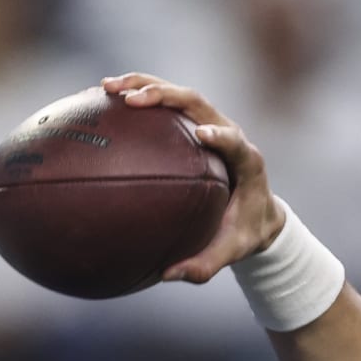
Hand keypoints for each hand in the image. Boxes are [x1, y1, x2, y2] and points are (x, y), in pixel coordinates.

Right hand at [101, 72, 284, 282]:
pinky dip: (137, 95)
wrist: (259, 212)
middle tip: (132, 99)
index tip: (202, 134)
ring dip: (145, 85)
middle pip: (199, 103)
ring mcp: (211, 123)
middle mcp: (229, 133)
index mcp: (246, 162)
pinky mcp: (194, 123)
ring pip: (179, 95)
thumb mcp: (232, 252)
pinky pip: (165, 105)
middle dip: (167, 95)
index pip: (236, 141)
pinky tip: (101, 98)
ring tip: (107, 87)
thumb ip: (205, 264)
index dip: (222, 134)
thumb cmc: (245, 232)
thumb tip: (169, 275)